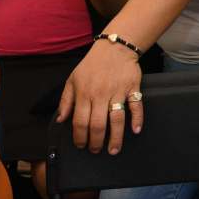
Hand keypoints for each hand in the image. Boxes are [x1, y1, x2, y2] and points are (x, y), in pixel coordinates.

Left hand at [57, 39, 142, 153]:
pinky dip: (137, 119)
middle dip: (95, 142)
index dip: (79, 137)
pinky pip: (136, 106)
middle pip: (97, 124)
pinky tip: (135, 130)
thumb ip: (66, 100)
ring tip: (113, 149)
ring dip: (115, 137)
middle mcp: (100, 94)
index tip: (81, 145)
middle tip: (96, 150)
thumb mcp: (73, 80)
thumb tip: (61, 119)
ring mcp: (118, 92)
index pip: (80, 121)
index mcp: (84, 94)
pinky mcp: (133, 88)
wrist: (115, 48)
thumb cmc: (92, 65)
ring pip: (116, 119)